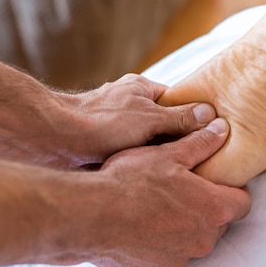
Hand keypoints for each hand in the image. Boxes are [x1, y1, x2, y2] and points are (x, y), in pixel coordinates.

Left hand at [60, 73, 216, 165]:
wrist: (54, 139)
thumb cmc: (101, 122)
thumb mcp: (149, 119)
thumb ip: (179, 118)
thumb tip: (210, 115)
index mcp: (141, 89)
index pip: (178, 103)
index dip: (193, 122)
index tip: (208, 140)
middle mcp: (128, 103)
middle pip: (162, 123)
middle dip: (174, 141)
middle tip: (195, 162)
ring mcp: (114, 124)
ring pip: (146, 141)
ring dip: (155, 155)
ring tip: (174, 173)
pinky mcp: (102, 143)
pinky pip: (129, 153)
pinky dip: (138, 163)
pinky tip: (148, 177)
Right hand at [87, 118, 250, 266]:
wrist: (93, 215)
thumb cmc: (132, 181)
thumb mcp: (168, 154)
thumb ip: (200, 144)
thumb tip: (221, 130)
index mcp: (213, 209)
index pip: (242, 203)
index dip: (232, 190)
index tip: (216, 181)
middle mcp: (202, 240)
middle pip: (217, 224)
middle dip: (205, 208)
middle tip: (182, 190)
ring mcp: (179, 259)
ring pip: (191, 241)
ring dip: (182, 227)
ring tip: (157, 208)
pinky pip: (166, 255)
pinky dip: (159, 244)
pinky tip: (140, 227)